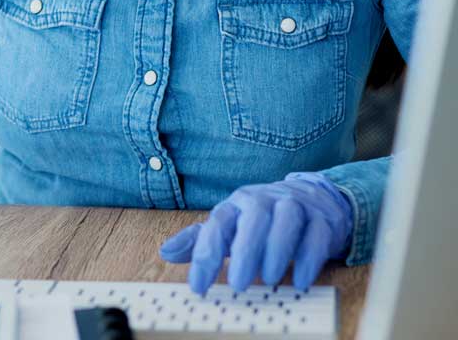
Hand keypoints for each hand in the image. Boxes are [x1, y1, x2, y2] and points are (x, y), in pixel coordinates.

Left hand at [159, 173, 353, 294]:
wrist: (309, 199)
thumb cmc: (259, 219)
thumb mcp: (228, 227)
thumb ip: (199, 240)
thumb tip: (166, 252)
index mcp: (235, 204)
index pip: (216, 226)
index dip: (205, 255)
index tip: (198, 286)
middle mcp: (263, 200)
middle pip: (253, 219)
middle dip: (244, 252)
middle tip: (237, 284)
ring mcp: (293, 206)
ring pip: (286, 221)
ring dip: (277, 251)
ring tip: (269, 279)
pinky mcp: (320, 219)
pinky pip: (316, 235)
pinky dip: (309, 258)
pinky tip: (301, 280)